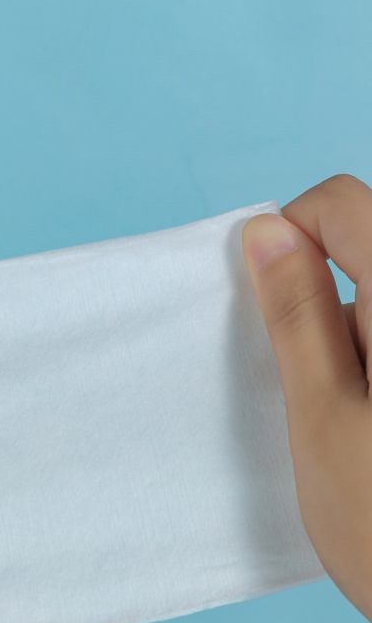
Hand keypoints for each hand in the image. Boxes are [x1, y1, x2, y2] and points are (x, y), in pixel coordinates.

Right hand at [242, 173, 371, 620]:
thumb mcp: (322, 417)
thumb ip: (295, 317)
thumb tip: (264, 232)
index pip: (341, 205)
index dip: (285, 237)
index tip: (260, 302)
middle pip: (364, 240)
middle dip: (311, 286)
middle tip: (301, 369)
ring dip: (335, 325)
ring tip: (331, 399)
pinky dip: (358, 353)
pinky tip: (357, 410)